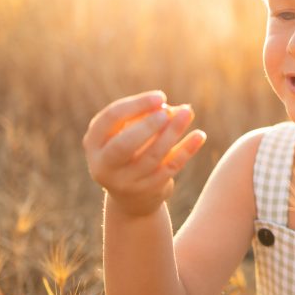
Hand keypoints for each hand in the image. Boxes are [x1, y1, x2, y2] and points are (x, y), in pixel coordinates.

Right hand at [82, 90, 205, 216]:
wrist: (131, 198)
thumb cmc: (129, 151)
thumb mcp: (127, 132)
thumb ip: (145, 117)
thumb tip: (175, 109)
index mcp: (94, 143)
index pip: (111, 119)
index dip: (137, 105)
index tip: (161, 97)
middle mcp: (104, 165)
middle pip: (124, 145)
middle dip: (147, 125)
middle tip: (167, 111)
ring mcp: (126, 181)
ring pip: (152, 156)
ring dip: (172, 132)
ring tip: (187, 112)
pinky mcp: (149, 190)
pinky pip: (170, 168)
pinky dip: (186, 150)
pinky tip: (199, 135)